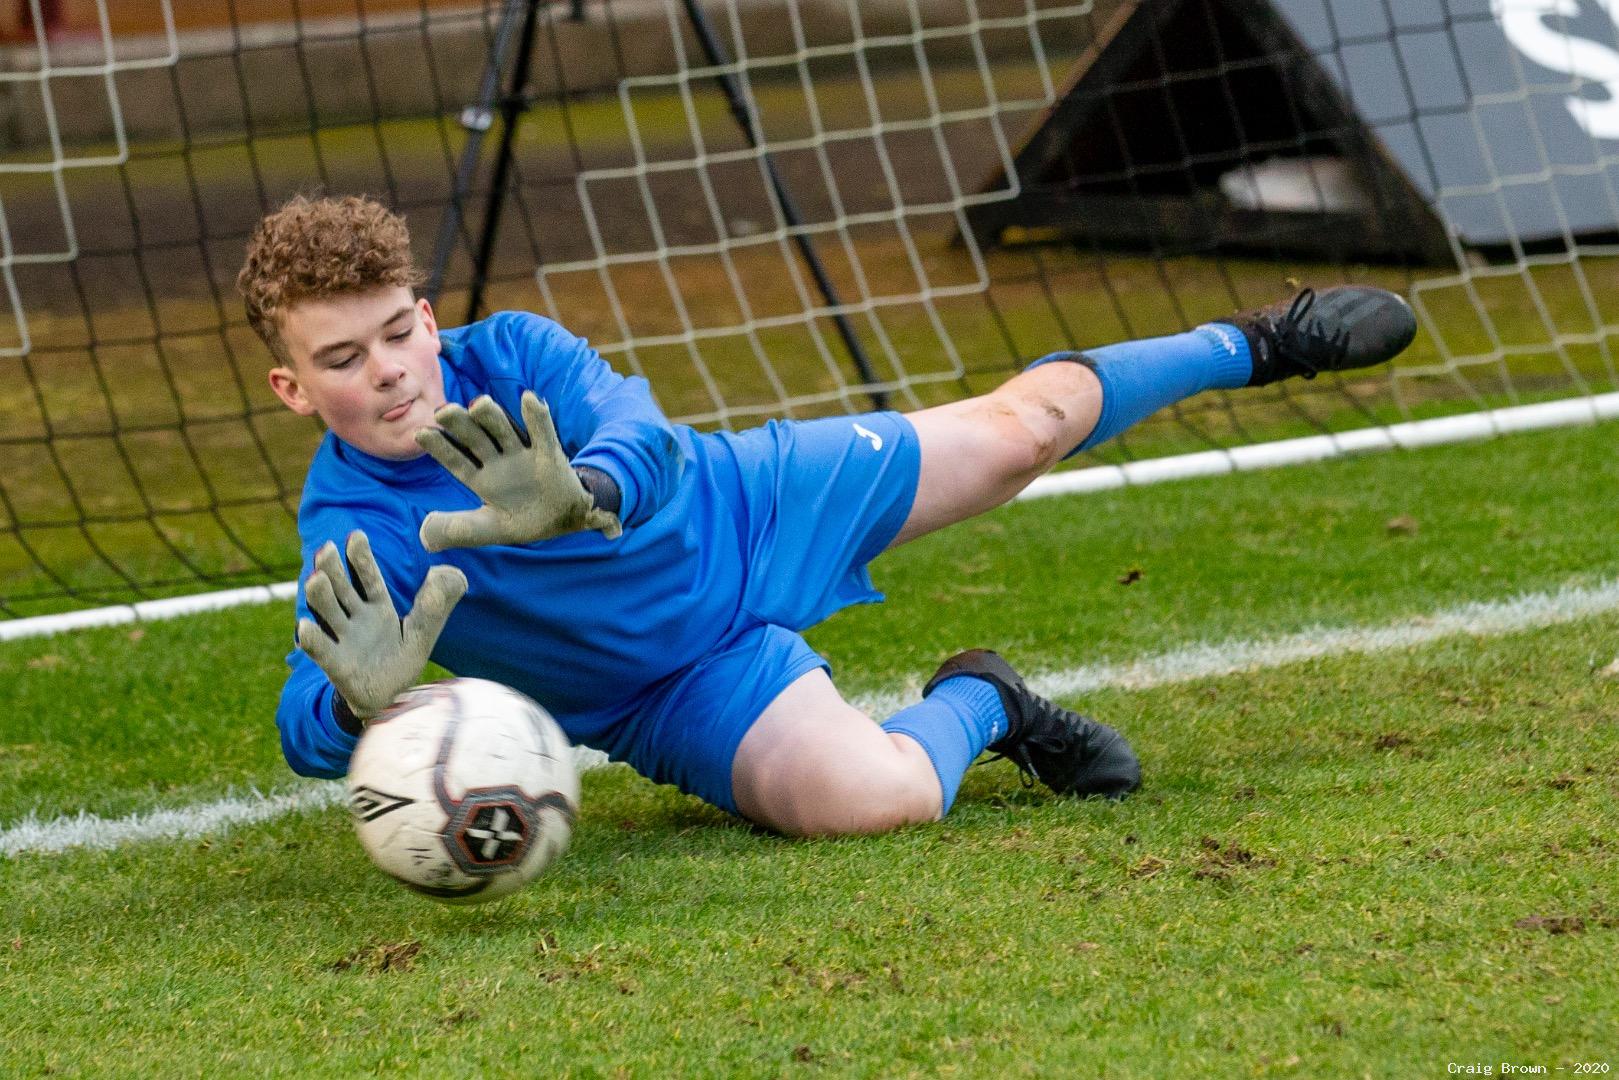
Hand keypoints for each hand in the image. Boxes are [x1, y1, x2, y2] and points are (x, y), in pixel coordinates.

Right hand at [296, 531, 466, 718]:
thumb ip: (434, 607)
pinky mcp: (336, 664)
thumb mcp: (422, 633)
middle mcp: (356, 618)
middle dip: (333, 570)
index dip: (361, 558)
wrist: (390, 698)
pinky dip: (312, 638)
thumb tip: (450, 573)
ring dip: (320, 596)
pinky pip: (322, 650)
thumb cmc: (402, 660)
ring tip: (314, 579)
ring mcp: (343, 639)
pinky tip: (304, 626)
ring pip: (329, 613)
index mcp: (377, 607)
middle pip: (343, 590)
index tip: (355, 535)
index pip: (368, 578)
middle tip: (325, 549)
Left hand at [414, 391, 622, 551]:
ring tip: (479, 404)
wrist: (564, 519)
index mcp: (480, 478)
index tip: (420, 434)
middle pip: (475, 439)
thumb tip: (423, 536)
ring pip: (504, 432)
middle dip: (460, 426)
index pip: (456, 460)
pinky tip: (528, 399)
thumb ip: (457, 530)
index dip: (440, 448)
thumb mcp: (488, 529)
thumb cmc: (523, 521)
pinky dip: (537, 418)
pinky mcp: (550, 454)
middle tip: (444, 411)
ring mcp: (523, 455)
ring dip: (492, 417)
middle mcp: (497, 461)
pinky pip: (543, 433)